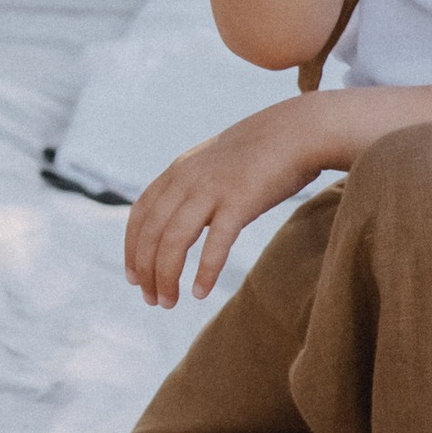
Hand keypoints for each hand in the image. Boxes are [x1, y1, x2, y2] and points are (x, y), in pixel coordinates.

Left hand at [125, 101, 323, 307]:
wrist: (301, 130)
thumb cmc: (263, 151)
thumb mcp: (215, 162)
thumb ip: (196, 185)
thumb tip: (184, 215)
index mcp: (179, 170)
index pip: (140, 214)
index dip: (131, 248)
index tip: (134, 277)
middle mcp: (188, 179)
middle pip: (152, 233)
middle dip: (146, 271)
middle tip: (152, 300)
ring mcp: (213, 189)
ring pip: (174, 240)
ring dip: (166, 275)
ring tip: (169, 302)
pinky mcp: (240, 200)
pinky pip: (215, 242)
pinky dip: (204, 270)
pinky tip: (200, 292)